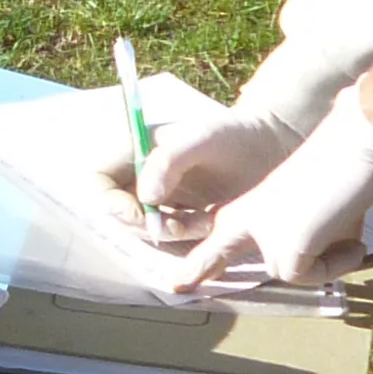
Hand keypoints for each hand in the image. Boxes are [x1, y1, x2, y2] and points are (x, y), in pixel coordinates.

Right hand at [114, 99, 302, 238]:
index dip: (110, 201)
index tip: (141, 213)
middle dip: (148, 224)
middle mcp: (144, 177)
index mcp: (137, 151)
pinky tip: (211, 225)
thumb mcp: (202, 137)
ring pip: (146, 229)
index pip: (100, 180)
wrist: (272, 148)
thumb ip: (168, 160)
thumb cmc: (234, 134)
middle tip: (183, 223)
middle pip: (119, 212)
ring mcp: (163, 200)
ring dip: (172, 233)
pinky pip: (172, 238)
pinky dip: (187, 239)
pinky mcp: (184, 218)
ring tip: (205, 222)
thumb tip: (145, 197)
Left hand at [177, 86, 372, 287]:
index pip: (219, 239)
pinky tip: (354, 241)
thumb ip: (302, 237)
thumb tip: (308, 262)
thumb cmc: (343, 169)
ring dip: (327, 260)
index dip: (201, 263)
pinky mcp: (285, 249)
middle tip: (179, 287)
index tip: (178, 283)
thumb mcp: (314, 207)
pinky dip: (337, 264)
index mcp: (252, 205)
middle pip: (219, 253)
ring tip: (343, 228)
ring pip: (292, 272)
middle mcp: (249, 218)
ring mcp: (264, 234)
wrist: (355, 144)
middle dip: (201, 269)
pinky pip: (312, 276)